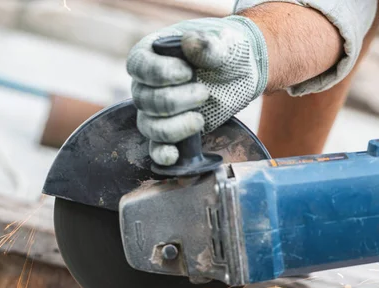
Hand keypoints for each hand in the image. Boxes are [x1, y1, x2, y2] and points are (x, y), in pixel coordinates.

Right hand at [127, 17, 267, 165]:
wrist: (238, 72)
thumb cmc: (224, 52)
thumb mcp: (221, 44)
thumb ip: (207, 44)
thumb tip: (189, 42)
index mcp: (150, 55)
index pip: (139, 66)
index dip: (160, 73)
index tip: (187, 72)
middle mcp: (145, 85)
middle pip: (146, 100)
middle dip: (176, 100)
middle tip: (203, 92)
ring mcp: (154, 112)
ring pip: (150, 126)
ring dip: (175, 126)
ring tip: (200, 119)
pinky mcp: (169, 133)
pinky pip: (156, 148)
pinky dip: (163, 153)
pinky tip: (174, 155)